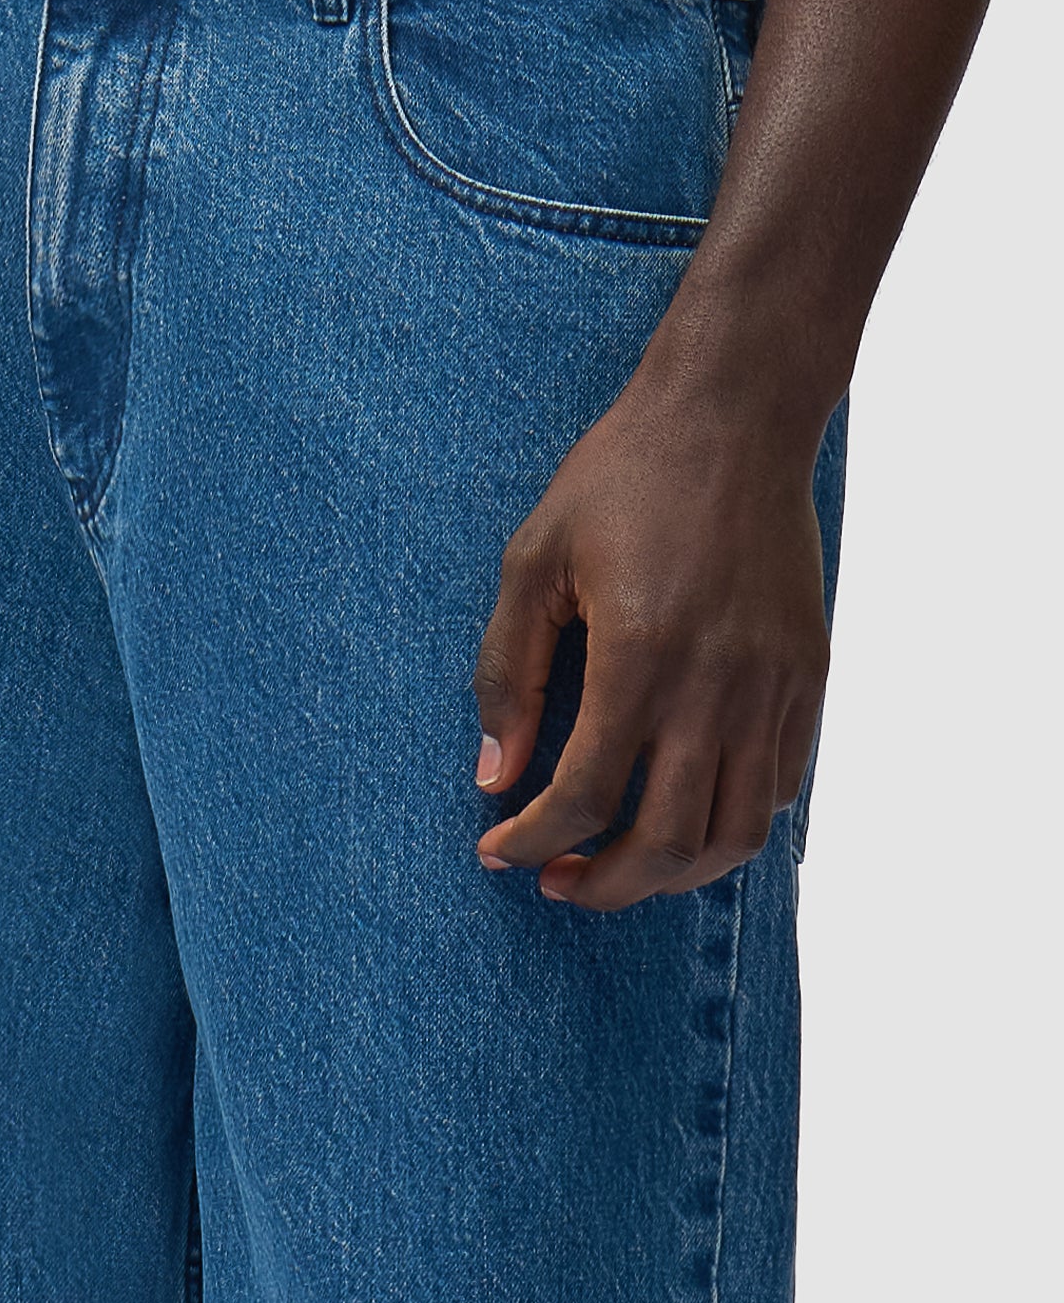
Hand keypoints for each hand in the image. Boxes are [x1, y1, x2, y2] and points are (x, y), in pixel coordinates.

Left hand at [473, 359, 829, 910]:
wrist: (736, 415)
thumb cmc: (623, 478)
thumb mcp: (534, 562)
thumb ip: (509, 675)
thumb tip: (494, 773)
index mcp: (640, 657)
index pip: (581, 798)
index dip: (531, 843)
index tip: (498, 851)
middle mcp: (716, 687)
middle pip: (665, 845)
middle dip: (600, 887)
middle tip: (555, 882)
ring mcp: (773, 687)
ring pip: (734, 836)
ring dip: (670, 874)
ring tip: (619, 865)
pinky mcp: (808, 677)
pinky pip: (779, 789)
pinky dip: (728, 824)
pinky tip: (681, 808)